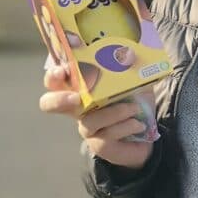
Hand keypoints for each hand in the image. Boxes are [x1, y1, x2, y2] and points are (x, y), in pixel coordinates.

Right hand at [38, 52, 157, 169]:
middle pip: (49, 104)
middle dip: (59, 99)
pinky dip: (125, 127)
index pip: (55, 79)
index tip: (63, 70)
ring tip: (134, 109)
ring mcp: (86, 128)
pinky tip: (138, 124)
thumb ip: (128, 68)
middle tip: (76, 98)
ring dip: (114, 113)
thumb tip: (131, 53)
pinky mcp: (99, 145)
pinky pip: (107, 136)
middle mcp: (77, 108)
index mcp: (81, 88)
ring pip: (89, 121)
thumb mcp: (134, 80)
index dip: (53, 75)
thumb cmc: (134, 99)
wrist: (148, 129)